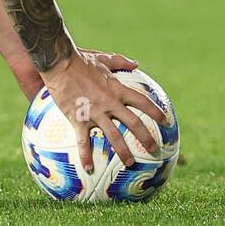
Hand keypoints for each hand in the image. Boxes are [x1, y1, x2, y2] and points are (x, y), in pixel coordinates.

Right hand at [41, 50, 165, 171]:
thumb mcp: (103, 57)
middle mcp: (110, 103)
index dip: (155, 111)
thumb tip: (135, 62)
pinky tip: (87, 168)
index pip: (142, 101)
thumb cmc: (80, 59)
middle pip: (133, 123)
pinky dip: (85, 156)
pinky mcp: (78, 119)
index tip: (165, 120)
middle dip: (146, 137)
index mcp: (117, 89)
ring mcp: (95, 113)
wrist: (59, 64)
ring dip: (123, 151)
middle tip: (154, 150)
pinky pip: (83, 142)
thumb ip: (120, 61)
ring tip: (130, 163)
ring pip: (113, 136)